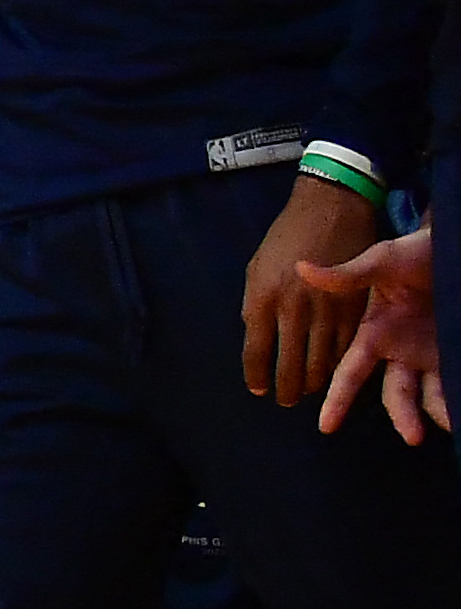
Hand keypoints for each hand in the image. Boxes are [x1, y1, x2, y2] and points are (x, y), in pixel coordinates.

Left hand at [243, 174, 380, 409]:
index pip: (256, 353)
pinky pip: (345, 346)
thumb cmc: (285, 238)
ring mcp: (327, 309)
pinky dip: (336, 363)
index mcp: (262, 299)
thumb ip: (254, 306)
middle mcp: (294, 309)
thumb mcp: (255, 269)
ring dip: (312, 381)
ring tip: (305, 389)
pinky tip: (329, 371)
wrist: (329, 210)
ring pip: (320, 362)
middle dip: (286, 389)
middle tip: (284, 399)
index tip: (258, 389)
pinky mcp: (354, 306)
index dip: (257, 376)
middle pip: (289, 365)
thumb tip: (257, 341)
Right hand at [300, 226, 444, 442]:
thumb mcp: (382, 261)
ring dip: (438, 412)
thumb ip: (346, 275)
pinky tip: (460, 411)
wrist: (454, 244)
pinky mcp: (452, 352)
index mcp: (375, 334)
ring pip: (430, 394)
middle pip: (397, 394)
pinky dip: (454, 399)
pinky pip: (452, 382)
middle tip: (413, 437)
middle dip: (404, 417)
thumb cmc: (416, 251)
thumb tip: (301, 269)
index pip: (349, 373)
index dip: (336, 399)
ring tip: (453, 424)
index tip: (325, 426)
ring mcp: (428, 354)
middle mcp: (399, 351)